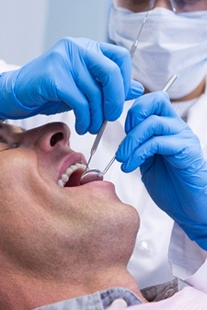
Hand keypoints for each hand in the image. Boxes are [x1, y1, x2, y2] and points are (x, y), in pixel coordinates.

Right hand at [0, 37, 142, 134]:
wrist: (15, 93)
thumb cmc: (48, 91)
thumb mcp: (82, 87)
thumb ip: (108, 86)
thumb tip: (137, 89)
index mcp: (86, 48)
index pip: (119, 58)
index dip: (124, 83)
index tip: (116, 103)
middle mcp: (76, 48)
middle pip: (111, 73)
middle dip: (113, 101)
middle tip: (108, 119)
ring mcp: (63, 60)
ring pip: (93, 92)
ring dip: (95, 116)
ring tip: (90, 127)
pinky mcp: (53, 77)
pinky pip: (78, 101)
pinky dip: (83, 117)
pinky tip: (80, 126)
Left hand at [116, 92, 206, 249]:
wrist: (188, 208)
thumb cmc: (169, 186)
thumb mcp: (146, 162)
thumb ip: (138, 146)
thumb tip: (122, 140)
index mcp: (167, 127)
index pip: (152, 101)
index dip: (134, 111)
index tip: (124, 132)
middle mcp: (177, 128)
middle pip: (154, 102)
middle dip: (132, 119)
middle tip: (122, 145)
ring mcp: (183, 137)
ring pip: (153, 123)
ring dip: (131, 142)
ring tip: (123, 159)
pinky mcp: (187, 151)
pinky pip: (158, 143)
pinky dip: (138, 154)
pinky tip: (131, 166)